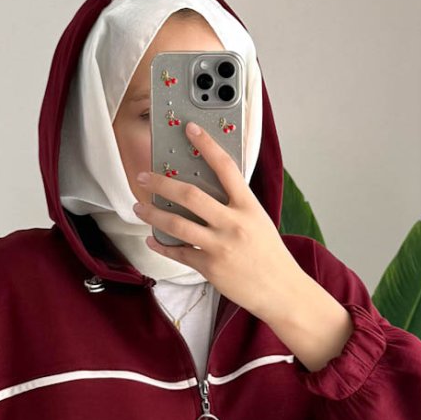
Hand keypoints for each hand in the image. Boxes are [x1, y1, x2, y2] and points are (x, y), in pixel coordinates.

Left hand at [133, 120, 354, 370]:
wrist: (281, 290)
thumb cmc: (270, 255)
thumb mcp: (258, 221)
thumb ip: (236, 205)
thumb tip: (207, 191)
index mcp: (248, 206)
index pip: (225, 167)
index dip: (206, 145)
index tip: (190, 129)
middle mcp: (233, 223)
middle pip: (190, 195)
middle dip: (161, 183)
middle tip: (144, 177)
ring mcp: (220, 246)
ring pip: (177, 224)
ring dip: (152, 214)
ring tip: (139, 207)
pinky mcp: (210, 267)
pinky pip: (179, 253)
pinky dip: (162, 246)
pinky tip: (152, 239)